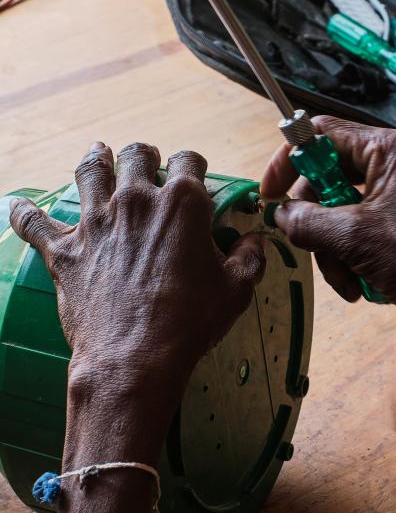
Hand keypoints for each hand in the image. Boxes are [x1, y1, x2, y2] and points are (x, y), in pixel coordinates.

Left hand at [10, 142, 264, 512]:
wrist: (135, 357)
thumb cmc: (190, 323)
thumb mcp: (236, 290)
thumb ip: (249, 258)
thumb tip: (254, 242)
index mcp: (183, 204)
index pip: (190, 161)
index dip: (193, 165)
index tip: (194, 176)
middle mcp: (136, 200)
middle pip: (137, 155)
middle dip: (145, 156)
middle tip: (146, 164)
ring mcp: (96, 222)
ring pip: (89, 171)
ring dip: (95, 161)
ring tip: (98, 157)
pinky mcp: (65, 249)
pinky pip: (33, 221)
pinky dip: (25, 212)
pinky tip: (18, 206)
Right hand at [262, 117, 395, 345]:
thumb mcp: (353, 237)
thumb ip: (308, 220)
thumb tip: (281, 216)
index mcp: (386, 152)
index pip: (322, 134)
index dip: (289, 159)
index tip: (270, 192)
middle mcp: (388, 168)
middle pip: (324, 180)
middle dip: (313, 221)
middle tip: (305, 243)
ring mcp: (390, 199)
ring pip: (333, 214)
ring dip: (329, 251)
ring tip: (345, 279)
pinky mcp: (390, 229)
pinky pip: (349, 237)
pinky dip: (346, 262)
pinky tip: (358, 286)